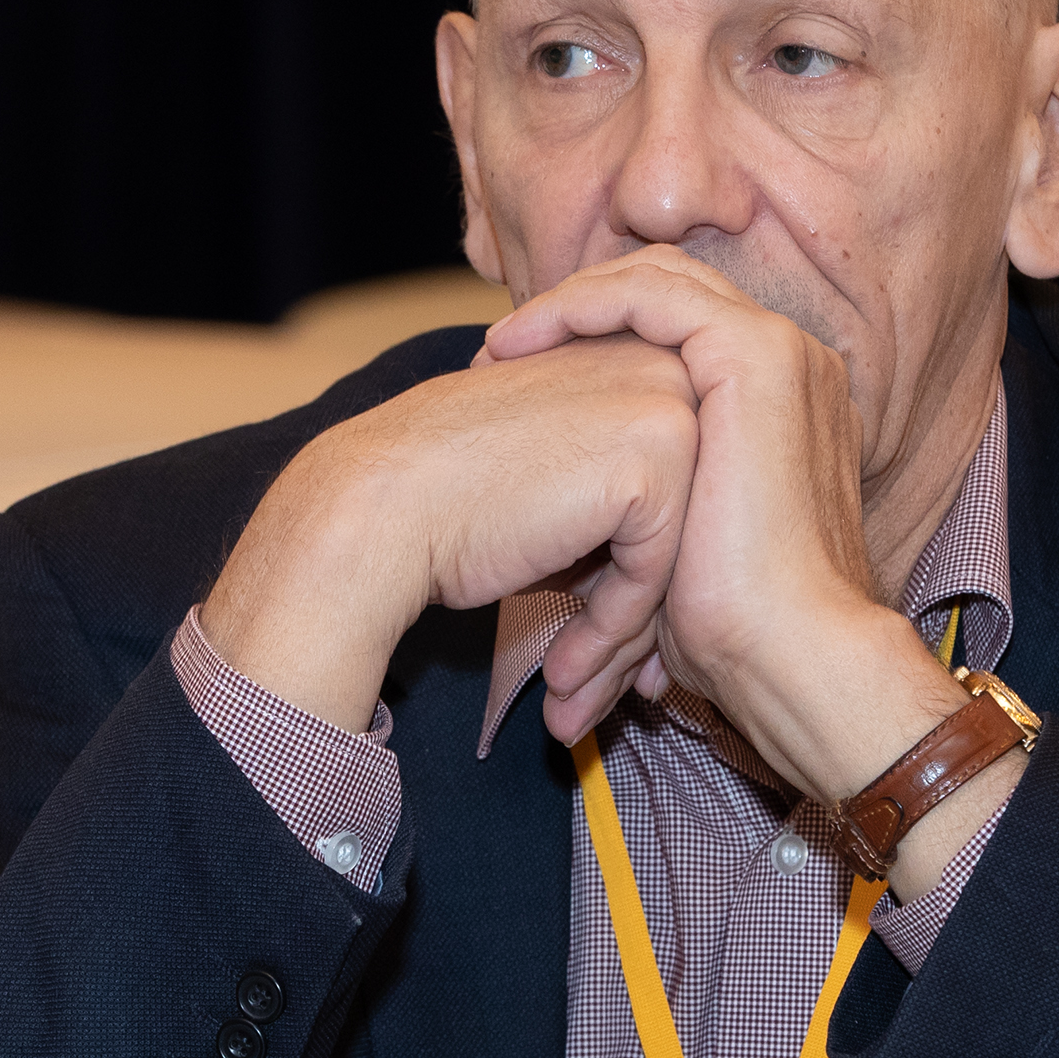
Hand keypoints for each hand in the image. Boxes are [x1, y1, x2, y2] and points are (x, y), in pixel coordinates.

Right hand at [201, 334, 698, 735]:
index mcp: (634, 357)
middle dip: (632, 622)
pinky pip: (654, 574)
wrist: (379, 508)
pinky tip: (563, 676)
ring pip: (673, 556)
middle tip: (586, 692)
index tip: (593, 648)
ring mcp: (666, 409)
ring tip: (572, 700)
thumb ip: (610, 492)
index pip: (666, 487)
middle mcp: (662, 369)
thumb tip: (654, 581)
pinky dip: (611, 631)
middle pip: (679, 522)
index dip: (629, 579)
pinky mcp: (657, 461)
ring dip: (618, 641)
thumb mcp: (549, 475)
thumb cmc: (447, 501)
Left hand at [482, 248, 1021, 894]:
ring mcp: (779, 352)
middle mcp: (791, 365)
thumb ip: (642, 521)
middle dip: (582, 313)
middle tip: (507, 351)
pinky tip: (524, 340)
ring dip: (571, 304)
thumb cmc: (736, 630)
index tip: (528, 380)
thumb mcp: (676, 551)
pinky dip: (581, 306)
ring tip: (505, 345)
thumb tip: (584, 576)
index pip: (681, 336)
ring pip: (656, 279)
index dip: (601, 344)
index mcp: (780, 405)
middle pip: (669, 293)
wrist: (792, 652)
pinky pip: (649, 293)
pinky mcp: (754, 353)